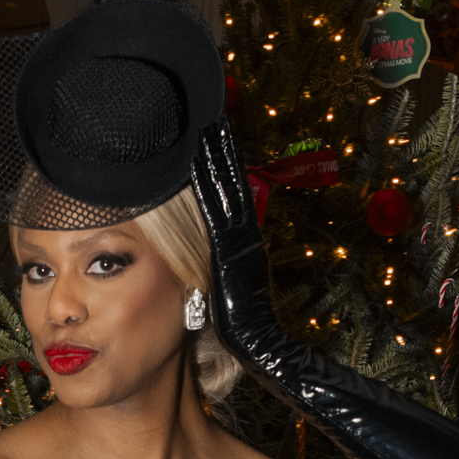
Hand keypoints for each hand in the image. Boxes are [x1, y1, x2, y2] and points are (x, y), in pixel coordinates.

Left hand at [189, 118, 275, 360]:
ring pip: (226, 188)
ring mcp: (238, 237)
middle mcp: (243, 234)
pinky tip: (200, 158)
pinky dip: (211, 180)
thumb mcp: (228, 286)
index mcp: (242, 242)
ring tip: (208, 127)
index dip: (224, 169)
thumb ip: (222, 266)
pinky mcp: (230, 244)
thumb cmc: (242, 322)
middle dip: (221, 152)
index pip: (231, 198)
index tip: (215, 142)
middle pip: (230, 184)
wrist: (258, 338)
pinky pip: (218, 204)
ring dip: (216, 157)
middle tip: (212, 120)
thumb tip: (209, 255)